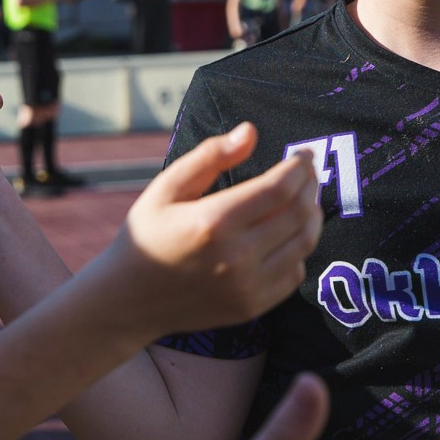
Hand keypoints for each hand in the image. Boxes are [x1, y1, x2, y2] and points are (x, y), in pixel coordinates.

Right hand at [79, 124, 321, 341]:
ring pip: (303, 244)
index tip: (304, 156)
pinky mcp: (251, 307)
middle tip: (307, 175)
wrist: (128, 300)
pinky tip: (287, 236)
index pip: (279, 188)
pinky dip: (298, 251)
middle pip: (298, 214)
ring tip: (304, 200)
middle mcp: (235, 257)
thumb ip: (210, 156)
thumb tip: (250, 132)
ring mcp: (246, 288)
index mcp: (213, 222)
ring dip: (312, 217)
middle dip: (310, 187)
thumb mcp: (167, 187)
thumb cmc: (147, 235)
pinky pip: (293, 275)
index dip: (299, 168)